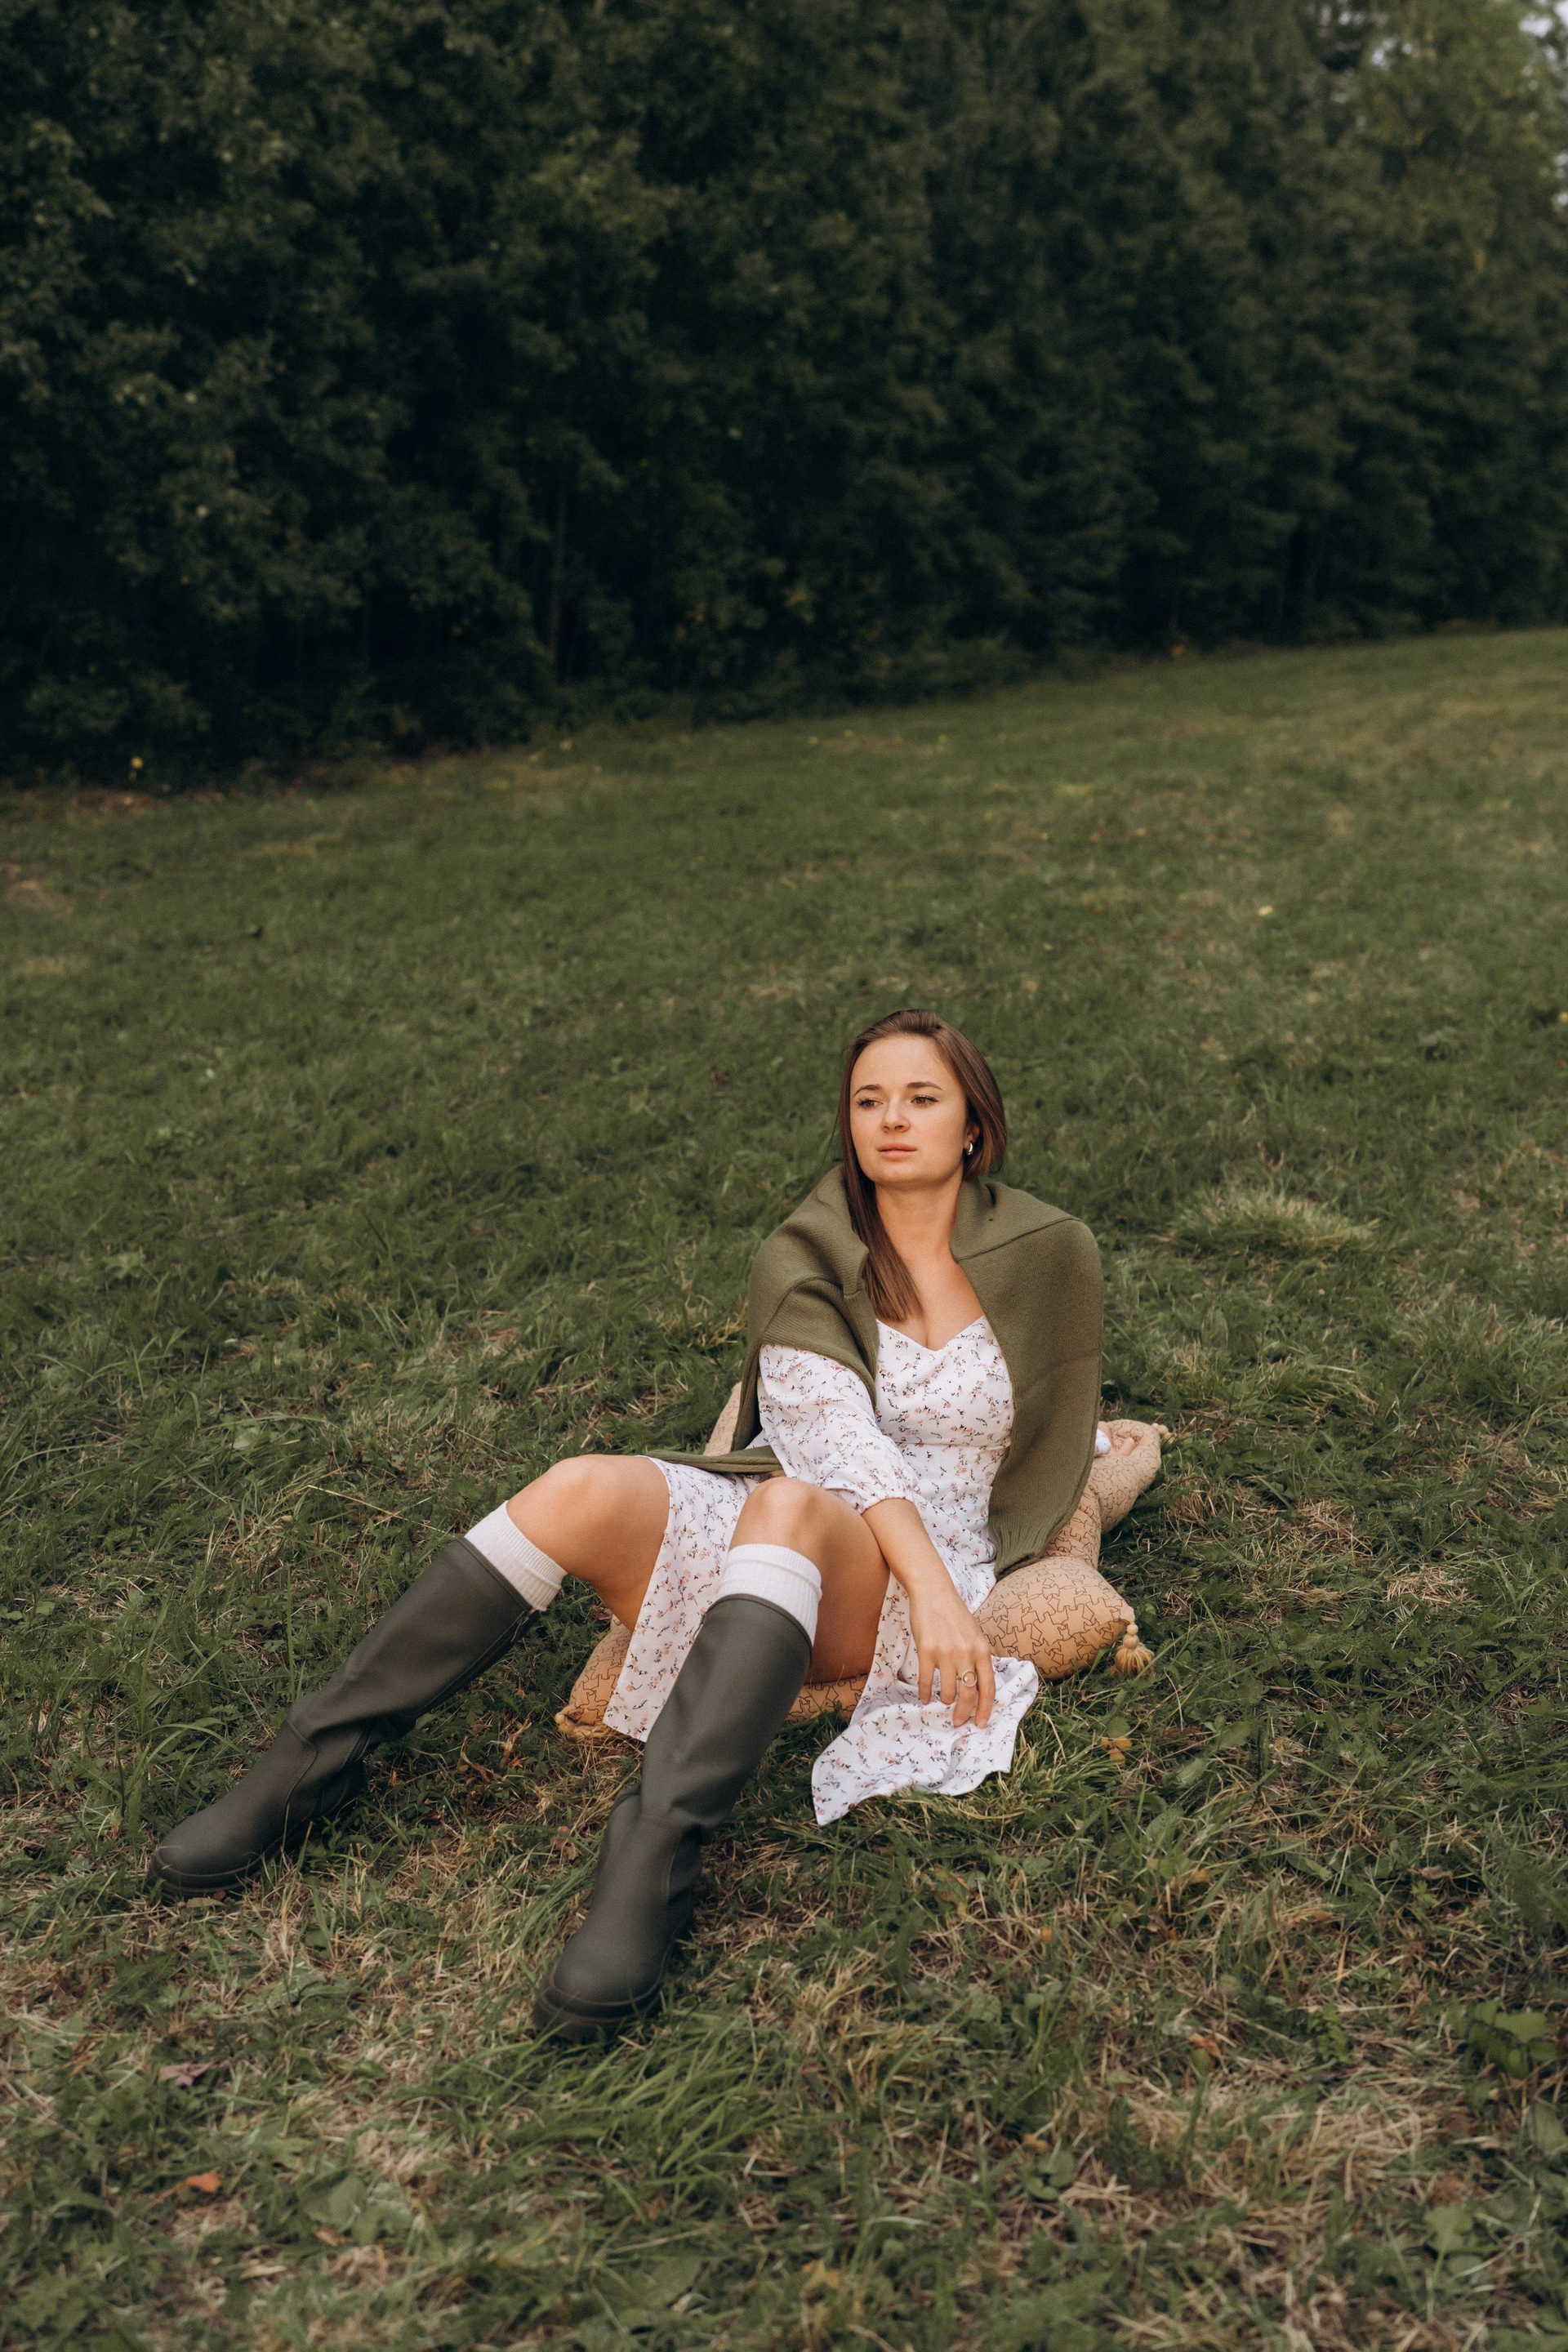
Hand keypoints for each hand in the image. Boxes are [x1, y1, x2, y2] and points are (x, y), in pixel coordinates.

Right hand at [862, 1497, 995, 1727]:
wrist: (933, 1592)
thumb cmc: (954, 1614)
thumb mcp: (975, 1634)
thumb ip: (978, 1658)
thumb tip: (978, 1687)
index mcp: (982, 1650)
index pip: (988, 1687)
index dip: (986, 1709)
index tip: (981, 1723)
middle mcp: (967, 1653)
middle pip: (969, 1693)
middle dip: (964, 1713)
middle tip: (959, 1723)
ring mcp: (946, 1652)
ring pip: (948, 1690)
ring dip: (945, 1700)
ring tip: (942, 1701)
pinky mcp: (926, 1650)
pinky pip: (927, 1680)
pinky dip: (925, 1693)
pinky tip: (924, 1698)